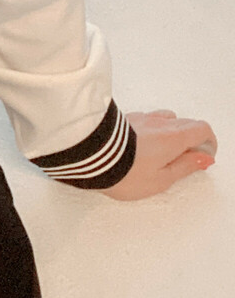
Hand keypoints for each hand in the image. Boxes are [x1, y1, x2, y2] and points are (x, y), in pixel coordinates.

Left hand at [100, 109, 217, 200]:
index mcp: (174, 137)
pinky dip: (152, 131)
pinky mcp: (126, 118)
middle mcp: (160, 122)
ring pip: (166, 120)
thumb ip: (184, 167)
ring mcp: (142, 118)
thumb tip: (203, 159)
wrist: (89, 156)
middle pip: (186, 124)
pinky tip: (141, 147)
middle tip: (182, 160)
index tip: (203, 157)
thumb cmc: (125, 172)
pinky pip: (147, 121)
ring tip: (160, 155)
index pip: (202, 129)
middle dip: (190, 140)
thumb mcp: (161, 179)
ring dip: (170, 134)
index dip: (208, 143)